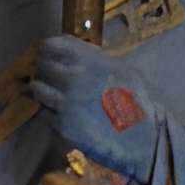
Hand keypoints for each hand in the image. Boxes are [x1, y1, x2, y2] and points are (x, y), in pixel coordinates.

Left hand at [31, 34, 156, 181]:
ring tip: (53, 97)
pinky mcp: (63, 125)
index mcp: (89, 60)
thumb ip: (96, 61)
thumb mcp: (124, 70)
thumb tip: (77, 56)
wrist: (145, 139)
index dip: (47, 50)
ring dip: (44, 92)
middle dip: (45, 71)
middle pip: (42, 66)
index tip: (48, 56)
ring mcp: (65, 102)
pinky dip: (50, 112)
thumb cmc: (141, 103)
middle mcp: (73, 77)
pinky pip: (46, 113)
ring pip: (39, 90)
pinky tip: (63, 115)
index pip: (51, 45)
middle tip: (51, 78)